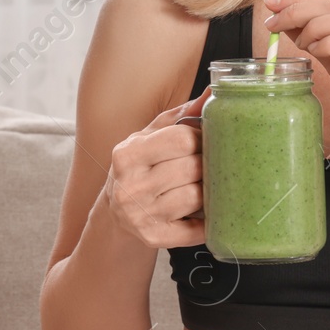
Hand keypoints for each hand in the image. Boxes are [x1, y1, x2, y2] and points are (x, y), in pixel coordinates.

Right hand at [104, 90, 210, 248]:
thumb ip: (181, 115)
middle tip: (210, 164)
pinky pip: (196, 230)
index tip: (205, 141)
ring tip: (203, 186)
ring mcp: (140, 215)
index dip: (202, 138)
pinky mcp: (153, 238)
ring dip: (208, 192)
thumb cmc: (140, 168)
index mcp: (128, 155)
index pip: (180, 139)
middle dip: (207, 165)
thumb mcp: (151, 137)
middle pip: (191, 168)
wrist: (115, 213)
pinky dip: (206, 222)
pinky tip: (202, 213)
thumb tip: (213, 92)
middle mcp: (129, 185)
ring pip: (196, 198)